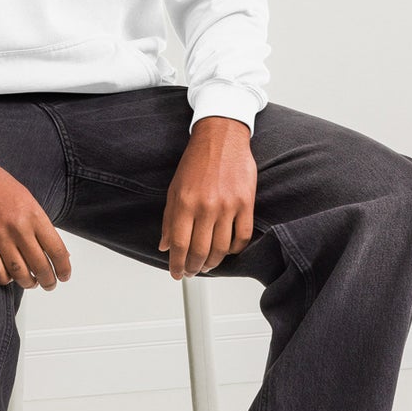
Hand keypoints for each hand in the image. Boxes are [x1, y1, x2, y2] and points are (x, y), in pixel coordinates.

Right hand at [0, 161, 71, 290]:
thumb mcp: (28, 200)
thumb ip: (41, 224)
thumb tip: (56, 251)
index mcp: (34, 214)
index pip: (57, 250)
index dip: (64, 268)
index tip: (64, 275)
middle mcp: (18, 226)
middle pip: (40, 266)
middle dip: (48, 280)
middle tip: (49, 284)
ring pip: (19, 272)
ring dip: (28, 283)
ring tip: (30, 283)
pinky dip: (5, 279)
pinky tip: (9, 277)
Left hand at [160, 117, 255, 278]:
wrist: (221, 137)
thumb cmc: (197, 161)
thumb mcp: (175, 188)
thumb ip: (169, 219)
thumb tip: (164, 245)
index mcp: (185, 203)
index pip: (180, 245)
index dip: (177, 264)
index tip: (176, 273)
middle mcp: (207, 206)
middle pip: (200, 251)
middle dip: (194, 268)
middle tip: (192, 272)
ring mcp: (228, 205)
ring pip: (222, 248)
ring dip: (213, 262)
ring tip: (207, 264)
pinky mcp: (246, 202)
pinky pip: (243, 236)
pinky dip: (235, 249)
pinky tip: (228, 250)